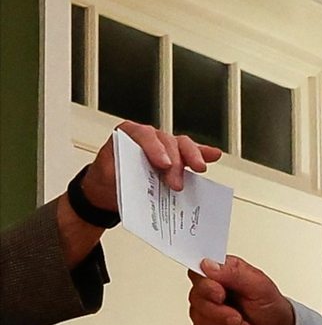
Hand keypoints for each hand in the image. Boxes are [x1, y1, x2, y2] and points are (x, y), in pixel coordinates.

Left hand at [81, 120, 222, 213]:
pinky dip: (202, 153)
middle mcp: (148, 137)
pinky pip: (189, 153)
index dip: (156, 149)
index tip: (163, 165)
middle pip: (167, 141)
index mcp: (127, 134)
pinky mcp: (174, 159)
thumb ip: (120, 174)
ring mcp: (163, 147)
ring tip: (199, 169)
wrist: (105, 189)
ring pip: (181, 145)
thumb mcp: (105, 176)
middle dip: (175, 162)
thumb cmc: (106, 179)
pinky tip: (214, 155)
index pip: (144, 135)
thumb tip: (135, 181)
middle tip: (176, 183)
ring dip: (193, 156)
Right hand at [189, 254, 295, 324]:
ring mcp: (206, 310)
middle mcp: (210, 289)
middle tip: (239, 317)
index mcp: (222, 272)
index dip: (206, 285)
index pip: (197, 271)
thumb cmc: (269, 307)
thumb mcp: (260, 286)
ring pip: (198, 318)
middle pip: (197, 297)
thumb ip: (234, 272)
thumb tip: (208, 265)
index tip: (221, 295)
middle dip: (221, 312)